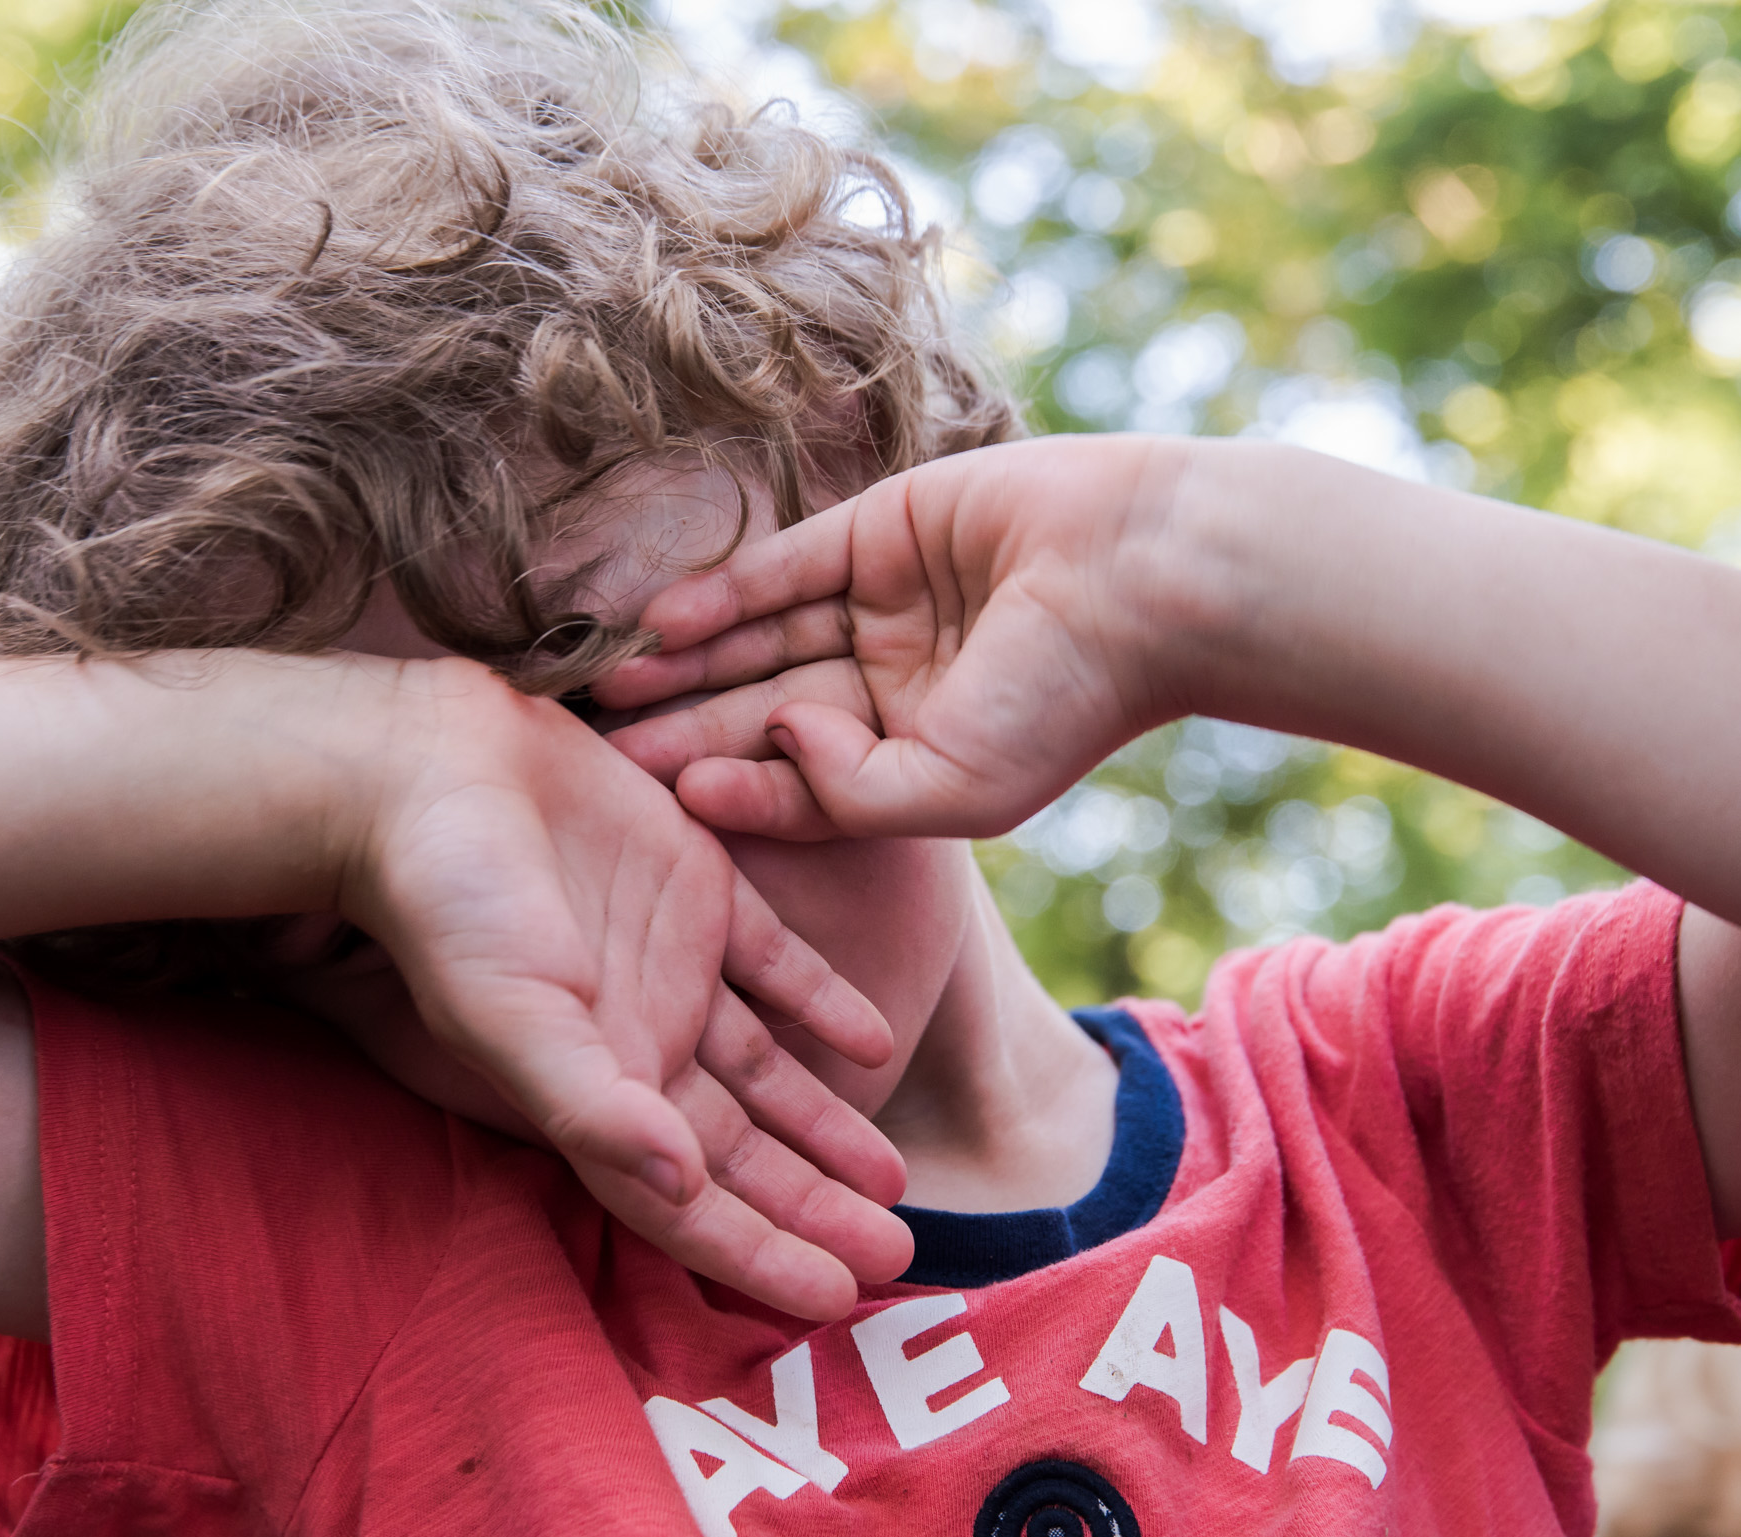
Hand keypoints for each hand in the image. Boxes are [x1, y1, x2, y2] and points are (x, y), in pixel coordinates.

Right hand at [329, 657, 910, 1319]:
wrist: (436, 765)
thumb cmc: (451, 902)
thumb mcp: (515, 1015)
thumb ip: (593, 1106)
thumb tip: (680, 1188)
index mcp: (594, 1087)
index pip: (686, 1200)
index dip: (756, 1252)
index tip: (837, 1298)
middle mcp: (638, 1040)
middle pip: (741, 1151)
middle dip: (812, 1208)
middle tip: (897, 1258)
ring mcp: (672, 967)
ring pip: (770, 1073)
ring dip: (830, 1126)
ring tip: (897, 1182)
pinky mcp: (697, 890)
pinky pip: (780, 966)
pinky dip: (826, 1004)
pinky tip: (876, 1043)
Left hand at [595, 436, 1194, 841]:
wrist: (1145, 579)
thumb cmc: (1065, 702)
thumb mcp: (953, 790)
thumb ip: (847, 793)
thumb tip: (768, 745)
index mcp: (913, 754)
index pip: (798, 780)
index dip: (728, 789)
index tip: (658, 801)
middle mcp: (890, 683)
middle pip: (762, 709)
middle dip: (683, 728)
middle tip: (596, 750)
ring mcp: (883, 604)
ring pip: (761, 639)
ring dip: (685, 661)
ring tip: (606, 683)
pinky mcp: (878, 530)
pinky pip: (782, 567)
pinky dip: (723, 591)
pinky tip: (660, 618)